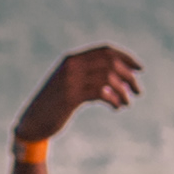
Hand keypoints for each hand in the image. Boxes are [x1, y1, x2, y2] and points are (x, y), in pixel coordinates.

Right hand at [16, 45, 142, 147]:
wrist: (33, 122)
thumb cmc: (55, 105)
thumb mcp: (71, 86)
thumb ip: (89, 76)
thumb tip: (121, 76)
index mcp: (71, 59)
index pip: (105, 50)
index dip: (125, 57)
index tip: (140, 68)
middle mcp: (71, 66)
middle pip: (110, 62)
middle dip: (128, 76)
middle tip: (138, 91)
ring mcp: (70, 80)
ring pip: (108, 78)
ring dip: (123, 91)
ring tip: (127, 103)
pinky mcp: (70, 97)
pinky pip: (100, 92)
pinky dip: (113, 100)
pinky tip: (116, 108)